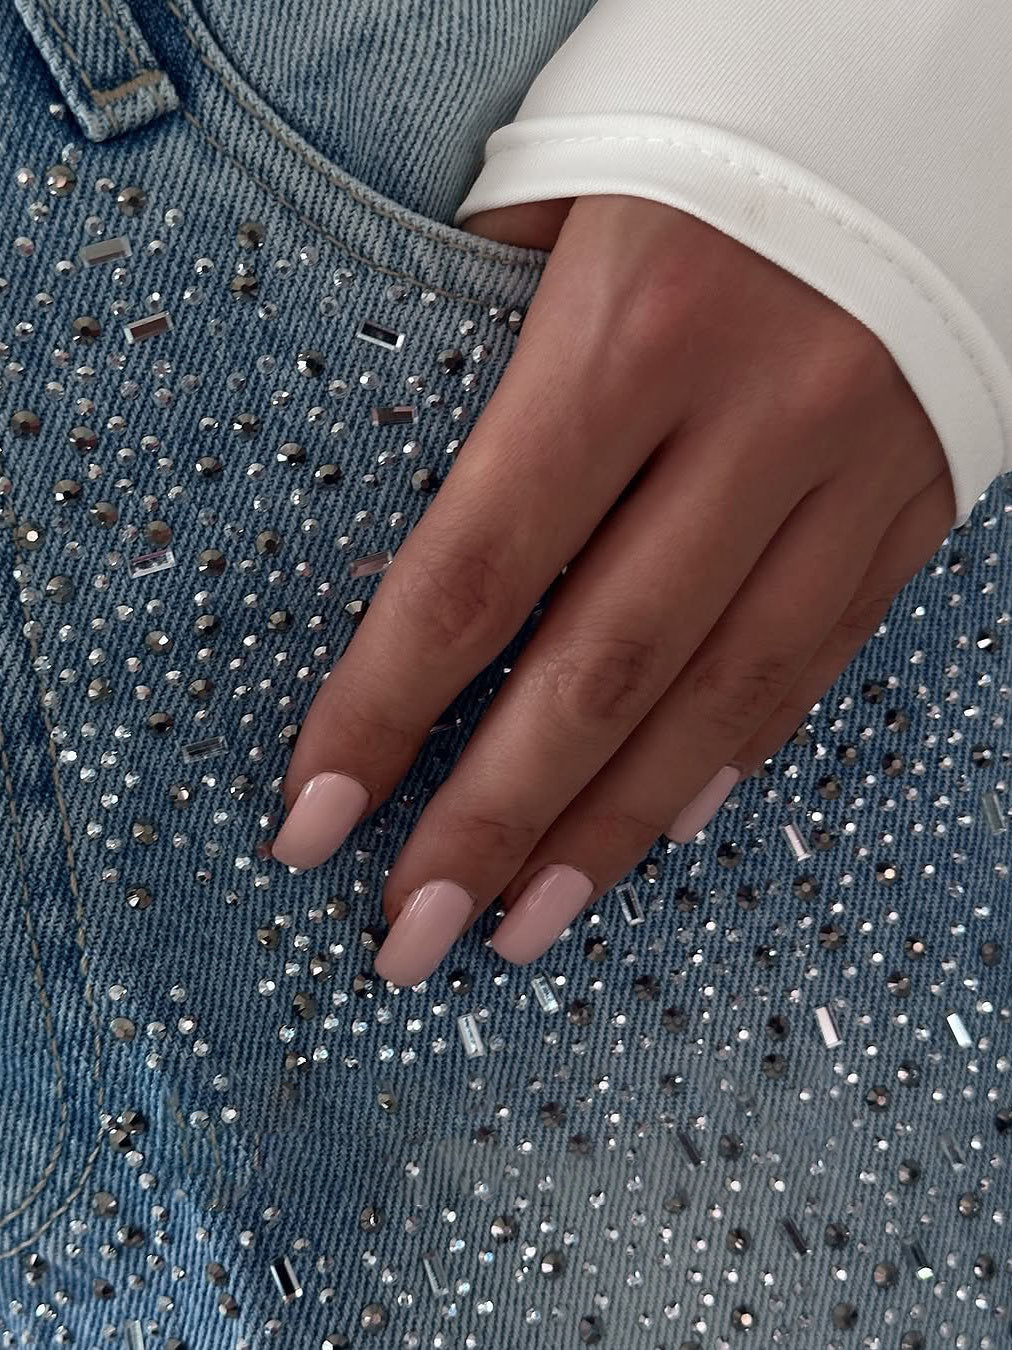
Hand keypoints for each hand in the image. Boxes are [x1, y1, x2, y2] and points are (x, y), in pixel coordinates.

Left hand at [269, 194, 953, 984]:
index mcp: (634, 328)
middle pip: (594, 672)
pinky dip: (731, 754)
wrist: (929, 87)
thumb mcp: (571, 186)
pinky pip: (816, 657)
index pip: (474, 570)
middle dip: (488, 824)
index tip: (314, 820)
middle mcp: (752, 418)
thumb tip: (419, 483)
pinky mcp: (912, 500)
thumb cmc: (718, 119)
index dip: (384, 711)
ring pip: (718, 697)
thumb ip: (482, 331)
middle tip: (412, 936)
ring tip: (523, 925)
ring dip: (610, 829)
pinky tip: (663, 825)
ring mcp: (850, 471)